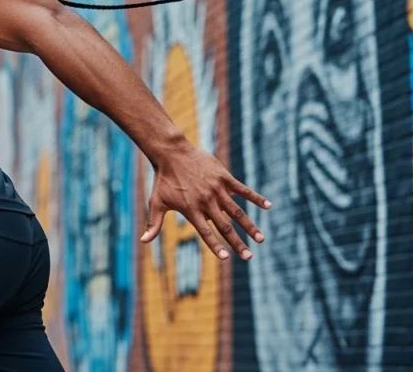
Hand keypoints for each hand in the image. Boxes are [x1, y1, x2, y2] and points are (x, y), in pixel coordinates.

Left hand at [141, 137, 271, 260]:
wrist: (171, 153)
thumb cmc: (163, 180)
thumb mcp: (156, 202)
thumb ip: (154, 224)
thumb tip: (143, 241)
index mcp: (192, 210)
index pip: (206, 232)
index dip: (216, 245)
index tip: (226, 258)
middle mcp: (206, 201)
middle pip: (225, 226)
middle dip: (238, 243)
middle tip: (249, 257)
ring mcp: (216, 189)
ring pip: (237, 211)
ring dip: (250, 226)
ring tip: (261, 239)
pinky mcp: (224, 178)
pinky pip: (243, 190)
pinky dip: (256, 198)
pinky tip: (269, 206)